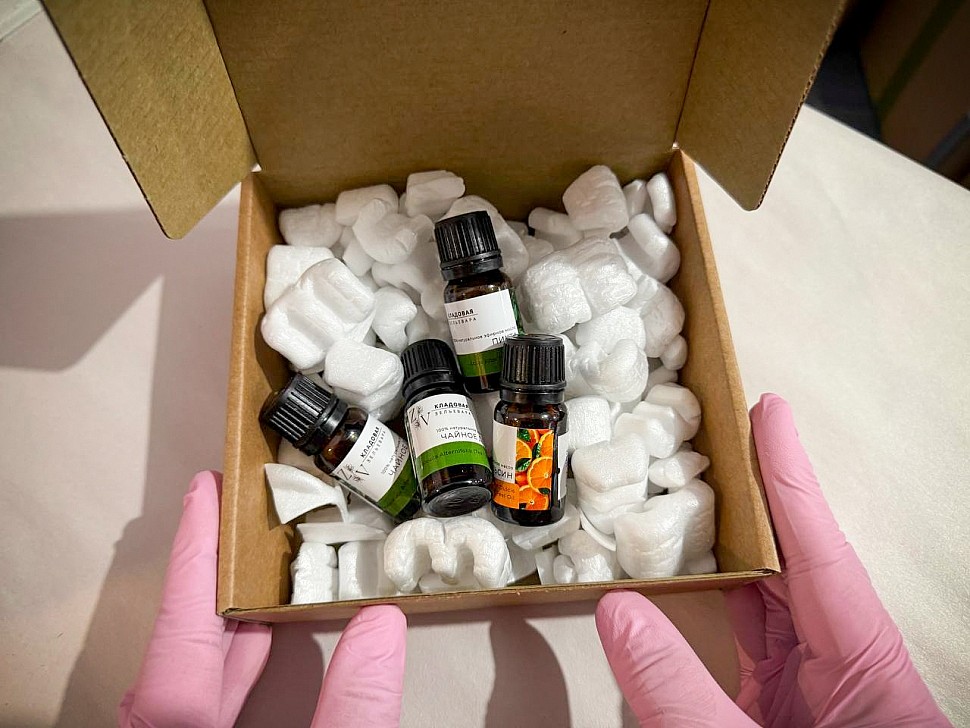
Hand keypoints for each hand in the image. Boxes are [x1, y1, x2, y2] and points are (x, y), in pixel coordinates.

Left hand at [119, 471, 406, 727]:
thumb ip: (354, 705)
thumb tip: (382, 627)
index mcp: (175, 722)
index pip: (183, 621)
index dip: (197, 549)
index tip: (204, 492)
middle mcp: (161, 724)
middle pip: (183, 628)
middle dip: (212, 561)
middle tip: (233, 506)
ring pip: (192, 660)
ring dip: (224, 606)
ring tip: (251, 557)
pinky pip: (204, 688)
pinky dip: (233, 652)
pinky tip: (259, 632)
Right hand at [596, 394, 950, 726]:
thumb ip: (680, 692)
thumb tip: (620, 613)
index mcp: (868, 671)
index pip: (822, 552)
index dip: (789, 477)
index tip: (770, 414)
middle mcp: (847, 666)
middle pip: (793, 562)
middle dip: (749, 499)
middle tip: (711, 439)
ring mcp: (818, 689)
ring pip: (768, 599)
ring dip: (726, 550)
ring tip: (688, 495)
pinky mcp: (789, 710)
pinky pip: (751, 639)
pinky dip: (715, 604)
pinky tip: (683, 584)